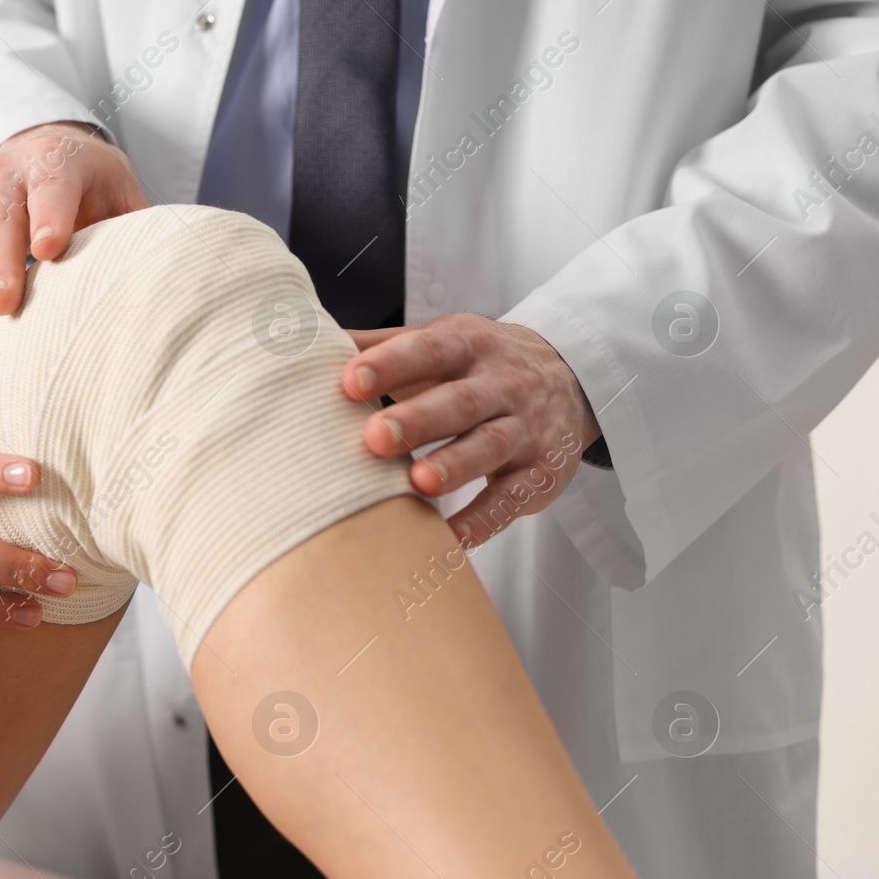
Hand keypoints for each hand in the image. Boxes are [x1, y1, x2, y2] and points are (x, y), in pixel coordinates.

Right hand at [0, 121, 148, 350]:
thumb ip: (135, 228)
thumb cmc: (91, 188)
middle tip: (1, 305)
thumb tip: (168, 275)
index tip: (51, 249)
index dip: (52, 215)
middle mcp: (5, 175)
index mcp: (56, 163)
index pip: (53, 186)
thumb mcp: (121, 194)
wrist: (39, 152)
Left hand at [342, 313, 601, 543]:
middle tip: (374, 438)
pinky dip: (483, 521)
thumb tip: (305, 340)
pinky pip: (511, 500)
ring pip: (490, 447)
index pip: (430, 349)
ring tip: (417, 483)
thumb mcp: (441, 339)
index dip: (391, 364)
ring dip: (454, 466)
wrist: (573, 377)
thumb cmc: (479, 364)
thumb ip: (381, 344)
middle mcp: (501, 385)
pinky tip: (452, 539)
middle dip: (418, 420)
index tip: (351, 381)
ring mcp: (524, 430)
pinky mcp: (540, 474)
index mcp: (468, 345)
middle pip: (460, 401)